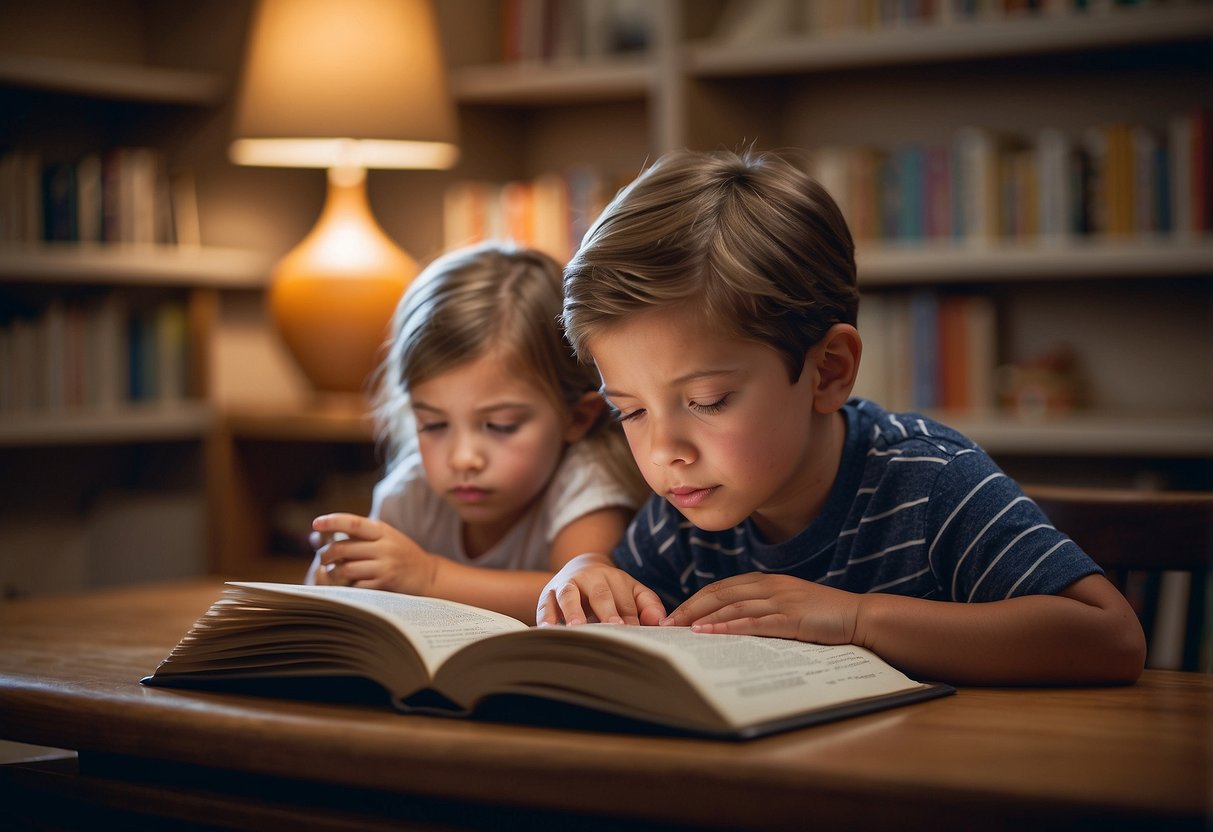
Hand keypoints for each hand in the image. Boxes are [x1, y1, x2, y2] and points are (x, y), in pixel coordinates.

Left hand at [310, 513, 437, 594]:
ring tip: (331, 574)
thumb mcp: (385, 538)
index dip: (332, 522)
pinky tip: (345, 586)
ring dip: (332, 573)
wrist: (428, 575)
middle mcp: (384, 546)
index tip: (315, 523)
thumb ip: (358, 537)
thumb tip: (319, 536)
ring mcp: (385, 565)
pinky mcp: (385, 583)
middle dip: (325, 554)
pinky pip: (356, 586)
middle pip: (343, 548)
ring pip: (345, 569)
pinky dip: (345, 587)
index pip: (353, 523)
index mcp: (382, 530)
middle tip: (322, 559)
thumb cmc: (400, 555)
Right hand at [536, 553, 665, 626]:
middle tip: (614, 629)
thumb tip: (660, 622)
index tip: (637, 634)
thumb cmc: (611, 590)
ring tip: (577, 628)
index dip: (631, 618)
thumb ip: (648, 604)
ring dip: (573, 610)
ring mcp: (567, 584)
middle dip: (607, 612)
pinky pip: (546, 605)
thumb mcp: (632, 591)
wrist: (579, 567)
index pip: (625, 600)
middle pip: (600, 594)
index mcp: (615, 578)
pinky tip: (548, 630)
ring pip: (569, 595)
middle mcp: (590, 578)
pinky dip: (546, 616)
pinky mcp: (548, 594)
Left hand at [662, 573, 859, 644]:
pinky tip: (711, 633)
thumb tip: (731, 622)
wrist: (858, 616)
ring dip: (703, 618)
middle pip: (719, 594)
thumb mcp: (788, 605)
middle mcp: (769, 587)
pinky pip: (754, 622)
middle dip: (690, 608)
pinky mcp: (791, 618)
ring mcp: (780, 601)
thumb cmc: (822, 616)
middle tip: (667, 623)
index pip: (721, 588)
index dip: (695, 600)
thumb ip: (762, 608)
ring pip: (732, 606)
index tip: (674, 614)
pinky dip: (729, 626)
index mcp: (766, 582)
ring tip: (680, 629)